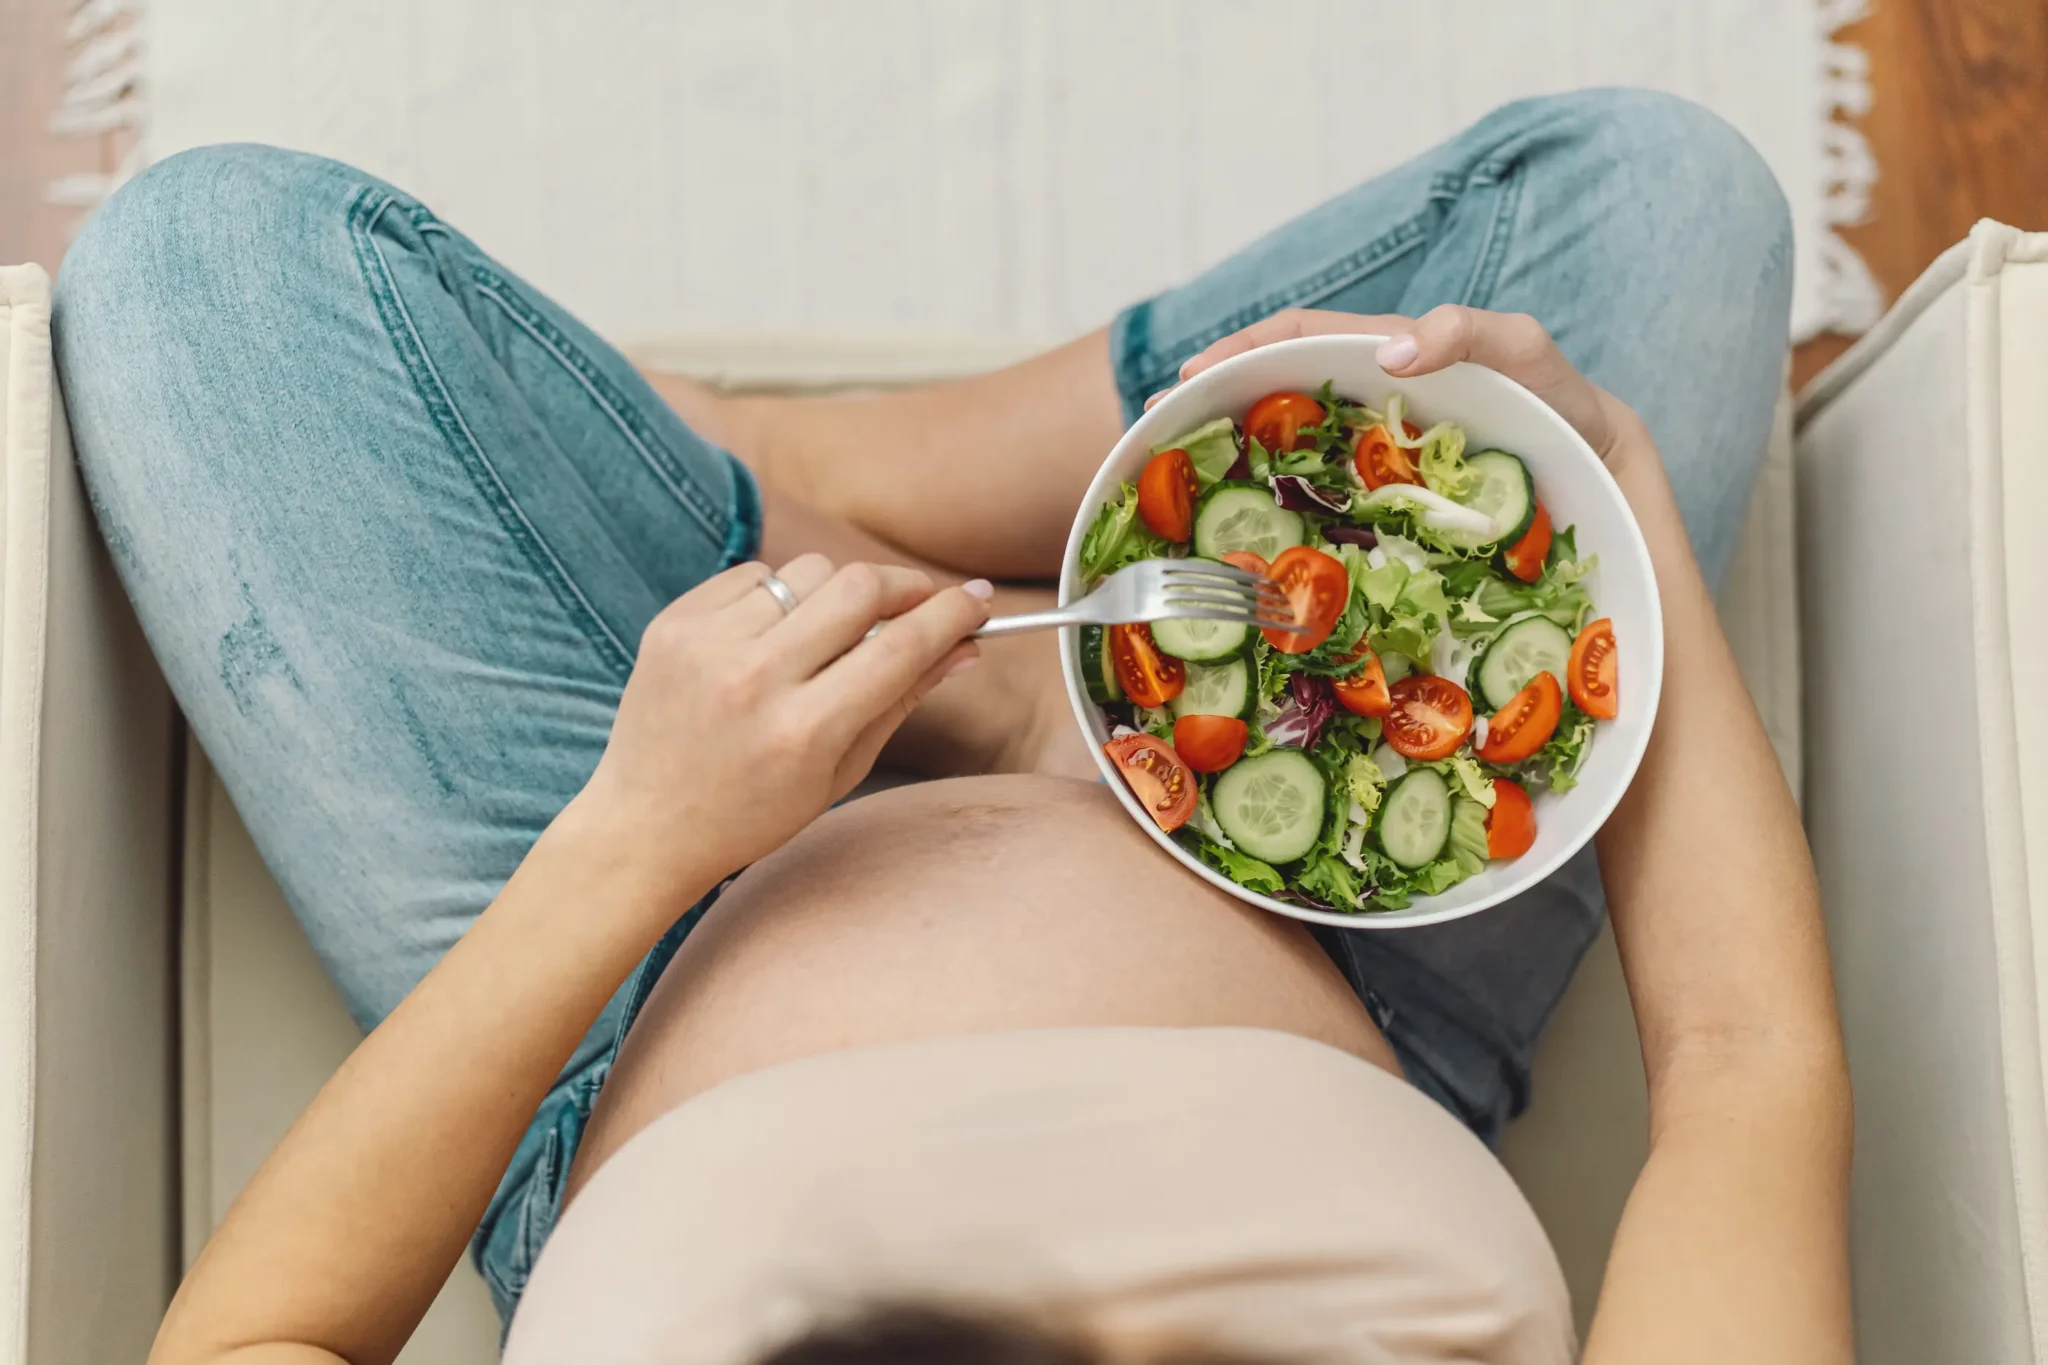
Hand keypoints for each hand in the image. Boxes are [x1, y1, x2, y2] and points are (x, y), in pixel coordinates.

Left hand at [571, 556, 991, 889]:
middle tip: (918, 602)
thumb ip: (902, 700)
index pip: (900, 647)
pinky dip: (778, 597)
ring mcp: (707, 647)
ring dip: (836, 593)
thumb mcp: (840, 772)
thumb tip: (964, 646)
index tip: (978, 600)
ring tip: (830, 634)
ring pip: (808, 572)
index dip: (950, 614)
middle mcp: (754, 681)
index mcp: (804, 731)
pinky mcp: (673, 625)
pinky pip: (754, 576)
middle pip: (857, 588)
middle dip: (903, 586)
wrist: (646, 826)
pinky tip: (770, 638)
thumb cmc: (754, 812)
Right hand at [1156, 304, 1647, 464]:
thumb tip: (1386, 353)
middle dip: (1207, 404)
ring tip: (1175, 483)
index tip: (1187, 379)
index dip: (1237, 353)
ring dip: (1225, 457)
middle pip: (1269, 391)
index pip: (1294, 339)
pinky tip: (1238, 537)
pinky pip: (1313, 502)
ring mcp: (1367, 455)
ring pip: (1281, 448)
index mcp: (1382, 355)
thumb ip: (1467, 331)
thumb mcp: (1523, 348)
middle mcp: (1363, 402)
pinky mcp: (1380, 505)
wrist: (1595, 469)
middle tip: (1154, 431)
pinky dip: (1269, 511)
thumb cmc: (1558, 401)